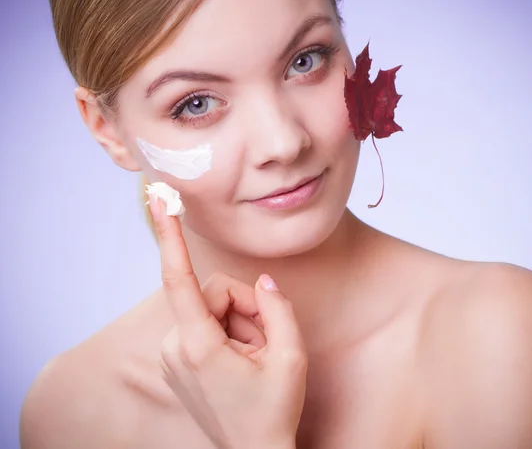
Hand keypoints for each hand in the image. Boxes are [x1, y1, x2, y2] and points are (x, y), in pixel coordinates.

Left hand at [149, 195, 306, 448]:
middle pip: (214, 292)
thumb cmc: (273, 410)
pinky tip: (239, 359)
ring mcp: (172, 354)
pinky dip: (227, 332)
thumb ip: (277, 309)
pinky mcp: (175, 357)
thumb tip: (262, 282)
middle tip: (266, 341)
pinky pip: (204, 322)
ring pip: (211, 307)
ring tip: (253, 357)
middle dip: (246, 307)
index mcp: (199, 345)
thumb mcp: (291, 357)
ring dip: (239, 323)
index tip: (158, 203)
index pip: (180, 279)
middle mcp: (175, 346)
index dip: (170, 238)